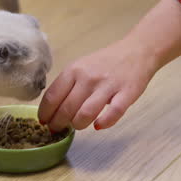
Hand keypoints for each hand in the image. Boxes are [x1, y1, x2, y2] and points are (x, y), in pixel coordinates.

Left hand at [39, 0, 180, 131]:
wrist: (137, 51)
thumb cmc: (106, 63)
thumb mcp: (82, 67)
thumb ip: (68, 85)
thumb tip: (53, 109)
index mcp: (74, 70)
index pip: (52, 96)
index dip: (45, 113)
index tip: (44, 121)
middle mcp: (88, 77)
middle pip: (66, 108)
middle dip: (59, 123)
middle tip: (58, 129)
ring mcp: (107, 86)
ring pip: (85, 113)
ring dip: (78, 125)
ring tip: (79, 126)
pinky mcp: (126, 94)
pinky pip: (113, 113)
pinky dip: (104, 123)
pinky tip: (98, 125)